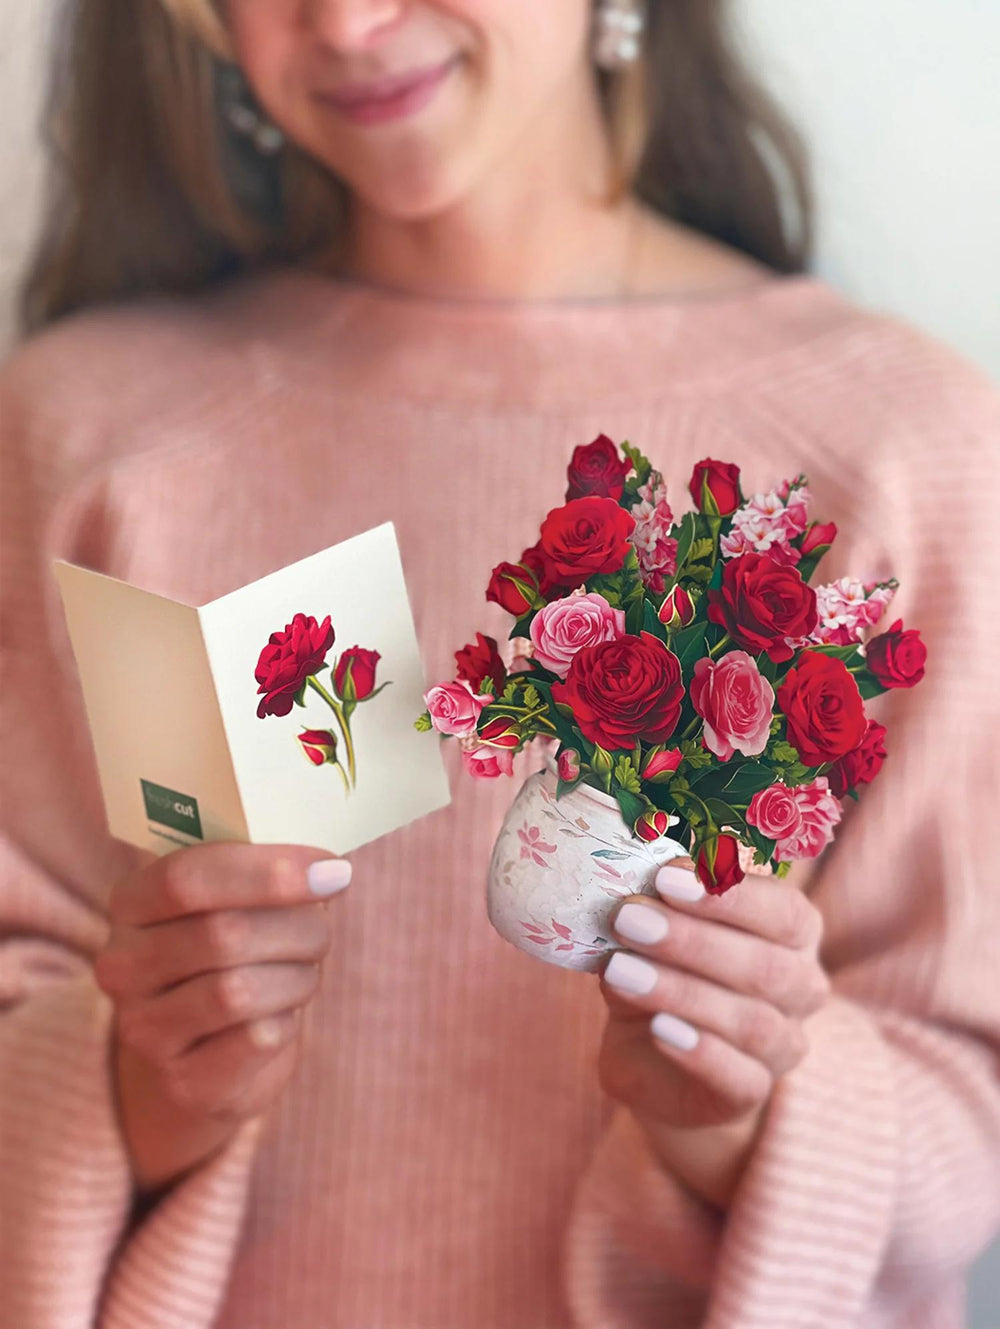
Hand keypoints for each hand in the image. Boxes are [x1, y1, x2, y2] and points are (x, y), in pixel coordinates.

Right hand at [94, 841, 350, 1193]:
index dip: (266, 873)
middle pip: (223, 934)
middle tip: (323, 930)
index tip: (331, 871)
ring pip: (240, 990)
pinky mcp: (182, 1081)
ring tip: (304, 972)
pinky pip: (256, 1040)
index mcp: (130, 902)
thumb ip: (265, 875)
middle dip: (296, 928)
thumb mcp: (232, 902)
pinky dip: (287, 1020)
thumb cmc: (230, 955)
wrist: (204, 1055)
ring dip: (296, 975)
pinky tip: (282, 1014)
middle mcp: (122, 965)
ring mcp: (143, 1028)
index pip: (186, 879)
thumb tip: (328, 871)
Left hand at [595, 857, 829, 1207]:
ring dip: (682, 991)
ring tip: (620, 971)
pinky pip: (739, 1078)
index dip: (730, 894)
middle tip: (628, 917)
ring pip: (750, 1021)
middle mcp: (802, 987)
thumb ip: (656, 896)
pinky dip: (698, 1051)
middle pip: (766, 966)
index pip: (784, 911)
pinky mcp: (749, 1093)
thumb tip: (626, 859)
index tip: (665, 876)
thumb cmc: (664, 965)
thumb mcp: (657, 923)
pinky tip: (658, 1029)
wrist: (656, 1055)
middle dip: (692, 939)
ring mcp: (782, 1046)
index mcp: (791, 932)